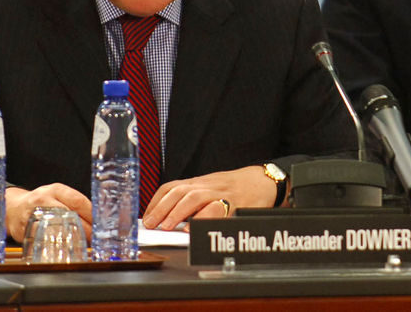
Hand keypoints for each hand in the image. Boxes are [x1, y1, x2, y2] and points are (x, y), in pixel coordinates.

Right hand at [3, 183, 91, 241]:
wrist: (13, 208)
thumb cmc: (40, 202)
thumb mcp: (57, 194)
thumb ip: (73, 203)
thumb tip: (95, 217)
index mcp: (55, 190)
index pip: (78, 200)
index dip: (91, 213)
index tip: (99, 223)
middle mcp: (44, 201)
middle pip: (70, 215)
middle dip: (85, 228)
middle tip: (94, 237)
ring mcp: (34, 216)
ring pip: (57, 228)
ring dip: (72, 238)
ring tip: (82, 244)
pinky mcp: (25, 231)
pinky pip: (43, 239)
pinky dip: (55, 245)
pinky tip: (64, 249)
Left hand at [142, 165, 274, 229]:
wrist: (264, 180)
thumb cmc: (235, 188)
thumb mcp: (211, 188)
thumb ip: (193, 200)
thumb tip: (167, 219)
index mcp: (200, 183)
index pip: (172, 187)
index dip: (156, 202)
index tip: (146, 217)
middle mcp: (208, 186)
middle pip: (180, 191)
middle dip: (162, 208)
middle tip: (151, 224)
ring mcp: (222, 194)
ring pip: (196, 197)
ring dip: (178, 212)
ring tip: (167, 226)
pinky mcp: (235, 204)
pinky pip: (219, 209)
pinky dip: (204, 218)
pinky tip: (194, 228)